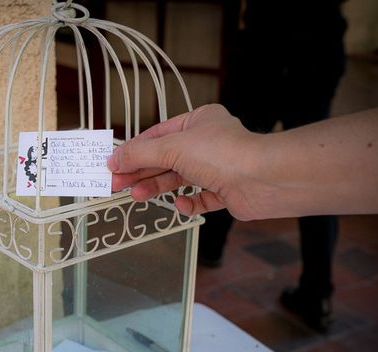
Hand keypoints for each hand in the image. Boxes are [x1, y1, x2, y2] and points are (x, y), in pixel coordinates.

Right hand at [107, 104, 265, 220]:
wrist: (263, 179)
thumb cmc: (222, 153)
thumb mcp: (172, 148)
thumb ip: (141, 154)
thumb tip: (115, 159)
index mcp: (198, 122)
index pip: (157, 135)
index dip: (134, 150)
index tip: (114, 164)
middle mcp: (208, 143)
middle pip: (165, 159)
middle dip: (141, 171)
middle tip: (117, 184)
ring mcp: (217, 168)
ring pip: (179, 178)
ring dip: (158, 187)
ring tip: (137, 196)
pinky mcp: (226, 191)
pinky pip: (201, 197)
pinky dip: (189, 202)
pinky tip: (181, 204)